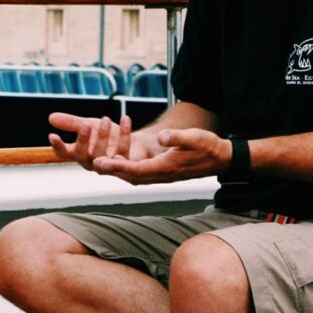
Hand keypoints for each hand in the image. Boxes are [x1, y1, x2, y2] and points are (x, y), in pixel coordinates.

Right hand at [48, 113, 153, 171]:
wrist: (128, 140)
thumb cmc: (104, 136)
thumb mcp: (88, 126)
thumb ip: (72, 123)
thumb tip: (51, 117)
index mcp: (79, 154)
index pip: (64, 154)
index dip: (58, 147)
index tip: (52, 135)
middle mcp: (91, 163)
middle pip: (82, 156)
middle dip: (83, 140)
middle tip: (86, 124)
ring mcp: (108, 165)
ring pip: (102, 155)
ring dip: (103, 137)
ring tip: (105, 119)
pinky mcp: (126, 164)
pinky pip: (123, 151)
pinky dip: (125, 134)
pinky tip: (125, 119)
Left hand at [93, 128, 229, 184]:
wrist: (220, 158)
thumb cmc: (207, 146)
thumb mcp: (193, 137)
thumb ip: (176, 137)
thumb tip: (161, 137)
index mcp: (166, 167)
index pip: (136, 169)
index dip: (117, 166)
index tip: (101, 162)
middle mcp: (161, 175)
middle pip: (130, 175)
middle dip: (111, 170)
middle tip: (93, 163)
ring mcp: (162, 175)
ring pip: (134, 176)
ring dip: (117, 170)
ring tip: (100, 162)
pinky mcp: (163, 172)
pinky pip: (140, 173)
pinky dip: (127, 168)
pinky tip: (119, 161)